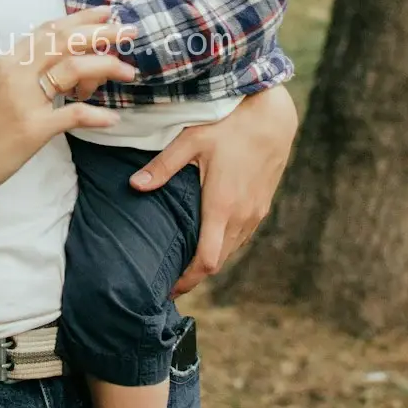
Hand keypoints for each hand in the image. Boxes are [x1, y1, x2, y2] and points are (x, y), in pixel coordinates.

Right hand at [0, 7, 135, 203]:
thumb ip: (23, 75)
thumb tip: (58, 69)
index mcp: (7, 61)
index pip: (48, 30)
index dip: (80, 19)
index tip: (106, 13)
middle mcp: (14, 73)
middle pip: (65, 40)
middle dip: (102, 32)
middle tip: (130, 31)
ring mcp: (22, 99)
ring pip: (72, 68)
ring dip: (106, 66)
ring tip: (128, 72)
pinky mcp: (31, 128)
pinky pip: (73, 114)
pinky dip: (97, 115)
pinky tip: (111, 119)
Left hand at [130, 85, 298, 293]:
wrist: (273, 118)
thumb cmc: (230, 126)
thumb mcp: (192, 141)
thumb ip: (163, 166)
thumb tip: (134, 185)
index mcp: (222, 206)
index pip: (207, 261)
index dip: (188, 280)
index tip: (168, 290)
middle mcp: (242, 216)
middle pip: (218, 262)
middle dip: (194, 275)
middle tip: (169, 281)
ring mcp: (255, 213)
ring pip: (231, 250)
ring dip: (210, 260)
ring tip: (185, 264)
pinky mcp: (262, 206)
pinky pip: (241, 237)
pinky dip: (224, 245)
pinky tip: (209, 238)